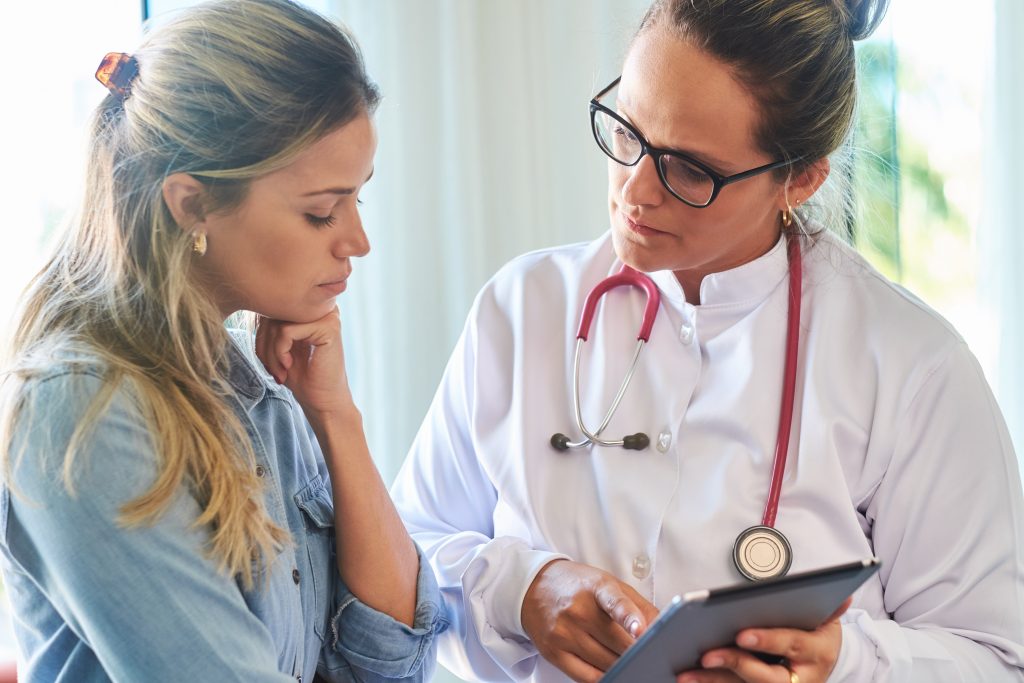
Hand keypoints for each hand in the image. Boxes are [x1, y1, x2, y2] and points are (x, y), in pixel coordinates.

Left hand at [254, 307, 354, 424]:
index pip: (272, 308)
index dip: (261, 334)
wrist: (322, 400)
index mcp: (310, 308)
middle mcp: (320, 306)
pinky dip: (279, 352)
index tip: (266, 359)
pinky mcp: (328, 327)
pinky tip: (288, 365)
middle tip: (272, 369)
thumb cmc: (301, 375)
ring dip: (271, 351)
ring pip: (278, 323)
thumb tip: (251, 307)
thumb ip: (270, 324)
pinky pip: (286, 331)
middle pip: (274, 313)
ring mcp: (327, 315)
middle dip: (264, 344)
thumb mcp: (278, 345)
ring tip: (280, 370)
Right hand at [521, 559, 659, 682]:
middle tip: (653, 656)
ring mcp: (564, 633)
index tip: (639, 630)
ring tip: (636, 663)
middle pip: (617, 643)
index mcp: (596, 587)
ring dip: (626, 666)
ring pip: (606, 663)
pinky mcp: (554, 653)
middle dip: (638, 652)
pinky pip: (586, 677)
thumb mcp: (608, 583)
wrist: (534, 587)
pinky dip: (606, 678)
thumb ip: (638, 605)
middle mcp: (578, 610)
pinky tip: (616, 673)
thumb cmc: (579, 586)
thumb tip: (664, 629)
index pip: (613, 601)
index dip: (628, 616)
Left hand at [675, 598, 851, 682]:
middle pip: (766, 677)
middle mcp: (801, 679)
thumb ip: (829, 607)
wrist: (823, 662)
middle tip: (706, 655)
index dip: (768, 641)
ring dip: (714, 682)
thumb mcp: (827, 619)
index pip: (792, 645)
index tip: (742, 635)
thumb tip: (843, 595)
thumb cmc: (817, 634)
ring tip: (685, 674)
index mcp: (818, 654)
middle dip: (735, 664)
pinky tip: (688, 679)